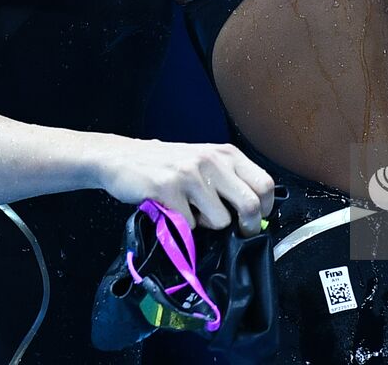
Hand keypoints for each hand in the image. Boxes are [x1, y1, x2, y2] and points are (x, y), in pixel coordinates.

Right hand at [94, 138, 275, 235]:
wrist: (122, 158)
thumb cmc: (168, 164)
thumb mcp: (205, 163)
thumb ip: (230, 181)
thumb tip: (257, 215)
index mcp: (226, 153)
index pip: (265, 184)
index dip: (265, 209)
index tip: (254, 220)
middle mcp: (211, 160)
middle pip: (251, 204)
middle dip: (247, 227)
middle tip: (237, 234)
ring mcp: (189, 174)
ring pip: (220, 221)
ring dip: (207, 226)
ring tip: (191, 212)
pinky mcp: (167, 189)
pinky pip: (189, 225)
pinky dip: (182, 226)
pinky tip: (171, 211)